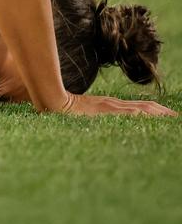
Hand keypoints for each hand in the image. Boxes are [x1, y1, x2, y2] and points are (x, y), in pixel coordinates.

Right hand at [57, 93, 176, 116]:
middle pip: (146, 107)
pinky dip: (147, 116)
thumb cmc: (63, 109)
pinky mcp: (108, 111)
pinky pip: (133, 113)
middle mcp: (114, 105)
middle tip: (178, 119)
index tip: (169, 116)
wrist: (53, 101)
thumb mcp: (81, 114)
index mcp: (110, 106)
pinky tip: (157, 119)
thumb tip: (99, 122)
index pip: (139, 107)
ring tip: (175, 120)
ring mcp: (112, 107)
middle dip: (164, 113)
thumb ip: (91, 116)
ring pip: (143, 109)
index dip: (156, 111)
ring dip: (160, 115)